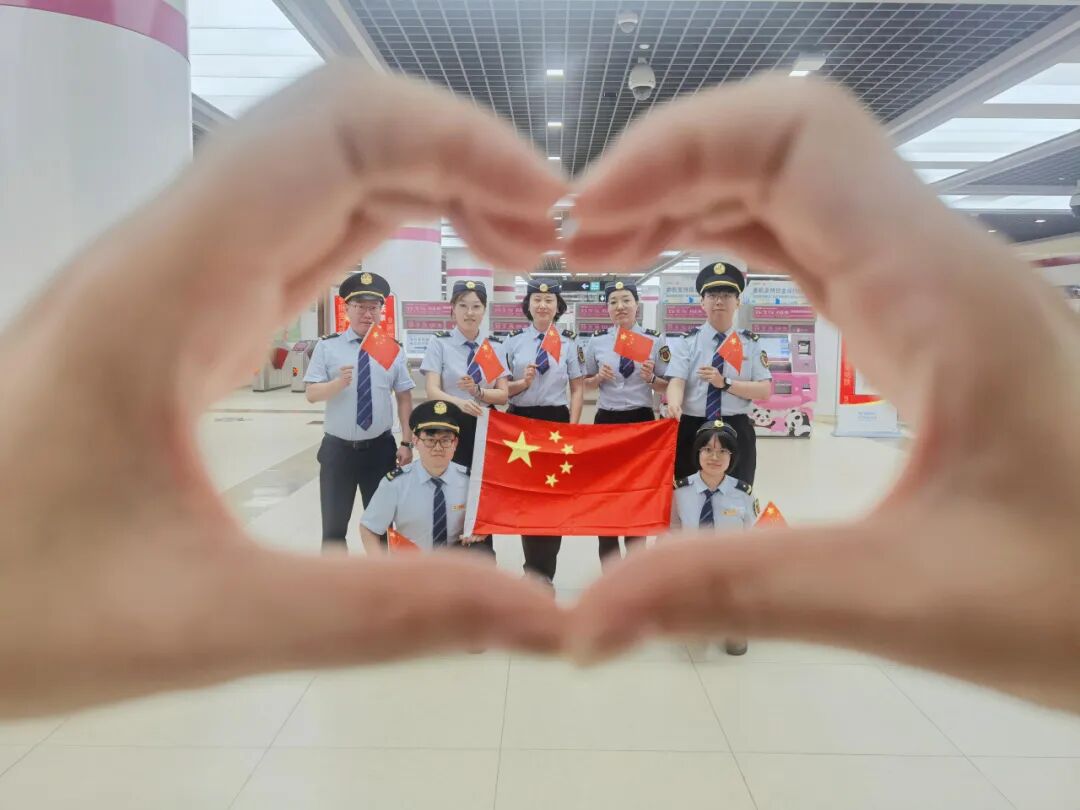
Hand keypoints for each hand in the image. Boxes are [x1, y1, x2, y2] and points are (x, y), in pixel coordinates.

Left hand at [0, 65, 566, 716]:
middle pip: (334, 124)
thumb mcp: (201, 625)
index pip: (333, 130)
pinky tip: (426, 263)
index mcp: (168, 289)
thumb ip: (378, 618)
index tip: (551, 218)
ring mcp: (171, 275)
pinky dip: (382, 220)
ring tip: (514, 249)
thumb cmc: (10, 605)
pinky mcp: (180, 310)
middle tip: (550, 241)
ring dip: (426, 179)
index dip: (460, 143)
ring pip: (316, 165)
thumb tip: (541, 619)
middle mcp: (169, 253)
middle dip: (460, 154)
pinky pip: (295, 225)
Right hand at [565, 76, 1079, 710]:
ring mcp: (931, 286)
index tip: (585, 227)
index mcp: (936, 291)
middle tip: (573, 249)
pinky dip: (730, 235)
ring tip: (604, 255)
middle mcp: (934, 262)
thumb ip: (739, 596)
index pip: (794, 137)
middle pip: (785, 140)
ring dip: (692, 195)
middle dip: (665, 168)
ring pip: (795, 182)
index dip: (674, 150)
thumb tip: (581, 626)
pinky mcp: (921, 320)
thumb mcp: (910, 602)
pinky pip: (811, 238)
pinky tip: (681, 272)